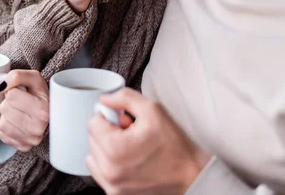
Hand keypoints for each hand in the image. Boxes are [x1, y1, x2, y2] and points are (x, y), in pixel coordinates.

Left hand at [0, 70, 48, 151]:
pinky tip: (15, 122)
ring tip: (17, 112)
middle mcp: (38, 128)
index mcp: (43, 110)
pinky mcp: (23, 147)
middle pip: (4, 108)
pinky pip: (1, 134)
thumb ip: (17, 76)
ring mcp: (31, 140)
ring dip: (5, 115)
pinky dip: (5, 126)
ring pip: (1, 123)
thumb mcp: (33, 78)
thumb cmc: (40, 94)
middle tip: (19, 103)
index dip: (13, 90)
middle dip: (8, 102)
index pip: (11, 95)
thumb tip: (0, 85)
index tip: (21, 92)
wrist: (50, 112)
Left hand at [87, 88, 210, 194]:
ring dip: (107, 149)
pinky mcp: (115, 194)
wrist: (193, 177)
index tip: (127, 123)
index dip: (111, 118)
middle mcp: (109, 171)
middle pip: (92, 139)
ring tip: (131, 149)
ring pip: (94, 155)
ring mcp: (112, 185)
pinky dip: (110, 164)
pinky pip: (100, 172)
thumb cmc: (175, 146)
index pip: (93, 122)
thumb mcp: (153, 111)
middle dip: (109, 133)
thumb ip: (124, 98)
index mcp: (115, 149)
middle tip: (132, 136)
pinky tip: (130, 161)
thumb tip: (104, 99)